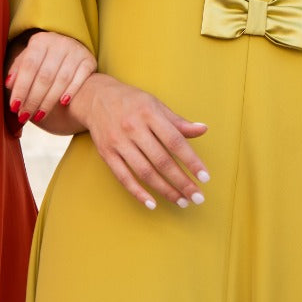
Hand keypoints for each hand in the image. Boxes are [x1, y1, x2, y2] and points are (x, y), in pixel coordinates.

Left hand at [6, 31, 96, 125]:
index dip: (21, 88)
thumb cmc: (44, 59)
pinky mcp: (89, 60)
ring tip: (39, 115)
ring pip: (61, 80)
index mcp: (40, 41)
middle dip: (33, 99)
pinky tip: (62, 103)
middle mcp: (58, 42)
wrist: (71, 50)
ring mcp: (76, 50)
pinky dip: (71, 91)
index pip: (28, 67)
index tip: (14, 107)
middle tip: (25, 115)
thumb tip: (8, 84)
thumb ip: (18, 71)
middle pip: (44, 76)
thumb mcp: (29, 60)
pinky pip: (80, 78)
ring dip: (49, 101)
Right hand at [73, 72, 208, 208]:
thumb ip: (178, 121)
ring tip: (181, 201)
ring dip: (165, 190)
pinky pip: (123, 177)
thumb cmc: (132, 102)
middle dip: (182, 182)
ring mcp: (118, 142)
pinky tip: (152, 203)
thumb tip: (203, 129)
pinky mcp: (106, 153)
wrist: (96, 97)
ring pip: (144, 172)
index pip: (175, 142)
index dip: (191, 161)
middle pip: (162, 161)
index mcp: (149, 114)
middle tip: (197, 197)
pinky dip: (138, 192)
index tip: (205, 177)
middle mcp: (133, 128)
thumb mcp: (156, 105)